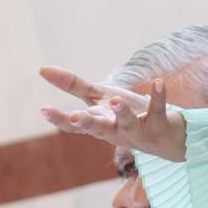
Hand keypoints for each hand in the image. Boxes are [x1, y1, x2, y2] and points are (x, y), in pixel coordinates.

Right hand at [38, 66, 186, 161]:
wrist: (165, 138)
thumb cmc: (125, 116)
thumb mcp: (98, 99)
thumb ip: (72, 85)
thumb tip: (42, 69)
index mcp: (98, 124)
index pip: (75, 125)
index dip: (59, 119)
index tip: (44, 110)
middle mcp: (115, 130)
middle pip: (98, 128)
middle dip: (86, 123)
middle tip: (75, 117)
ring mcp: (137, 130)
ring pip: (128, 123)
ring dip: (122, 112)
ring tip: (116, 100)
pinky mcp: (159, 123)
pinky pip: (158, 109)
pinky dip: (158, 96)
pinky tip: (157, 82)